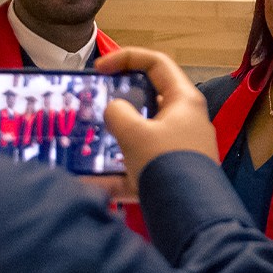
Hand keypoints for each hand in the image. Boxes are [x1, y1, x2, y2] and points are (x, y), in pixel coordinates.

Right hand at [98, 48, 216, 193]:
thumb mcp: (136, 132)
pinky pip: (135, 168)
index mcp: (183, 100)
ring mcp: (176, 149)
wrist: (188, 214)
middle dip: (118, 102)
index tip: (99, 68)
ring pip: (139, 135)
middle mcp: (184, 121)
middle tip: (92, 105)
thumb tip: (116, 110)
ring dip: (112, 138)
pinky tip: (84, 182)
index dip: (127, 58)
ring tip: (84, 140)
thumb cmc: (166, 163)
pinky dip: (112, 175)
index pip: (157, 64)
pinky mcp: (167, 175)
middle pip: (148, 100)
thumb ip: (119, 113)